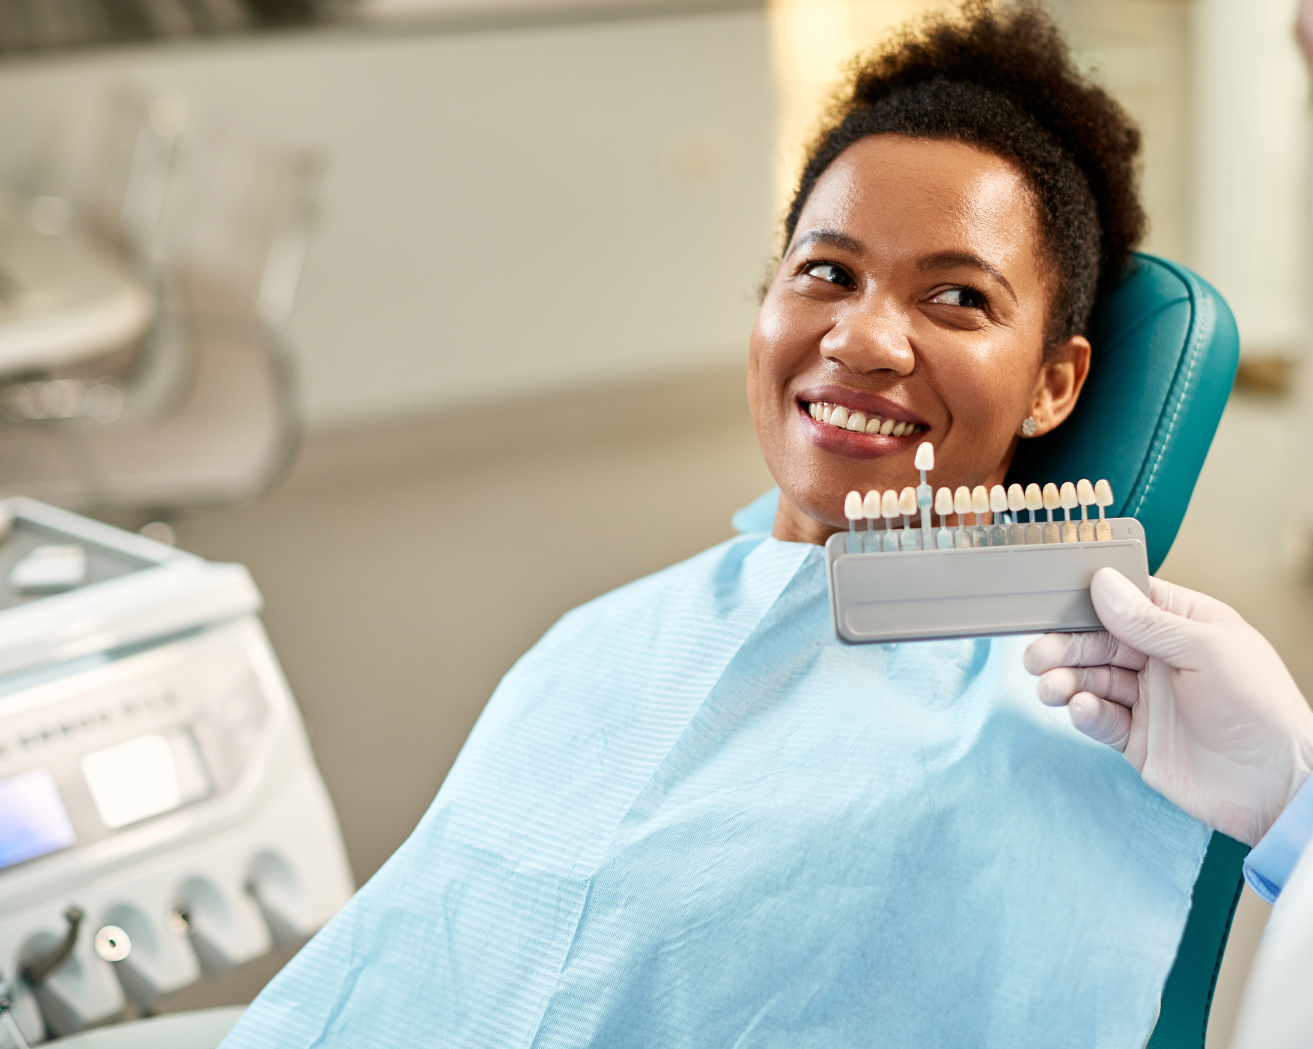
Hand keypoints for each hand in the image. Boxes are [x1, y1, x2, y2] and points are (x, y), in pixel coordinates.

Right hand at [1023, 568, 1312, 844]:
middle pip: (1099, 642)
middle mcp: (1162, 660)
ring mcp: (1148, 700)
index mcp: (1185, 626)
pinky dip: (1085, 713)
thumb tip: (1102, 583)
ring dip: (1066, 681)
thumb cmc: (1260, 709)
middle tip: (1037, 656)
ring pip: (1092, 680)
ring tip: (1052, 688)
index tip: (1053, 601)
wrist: (1276, 786)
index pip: (1127, 601)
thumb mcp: (1206, 650)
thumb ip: (1148, 620)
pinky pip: (1100, 719)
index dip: (1090, 601)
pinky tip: (1081, 709)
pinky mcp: (1137, 739)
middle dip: (1065, 647)